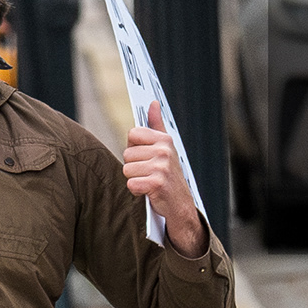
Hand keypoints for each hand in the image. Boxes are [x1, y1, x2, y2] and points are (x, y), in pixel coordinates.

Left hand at [126, 102, 207, 254]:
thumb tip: (153, 103)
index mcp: (164, 139)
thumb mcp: (164, 148)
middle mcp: (165, 150)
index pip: (132, 133)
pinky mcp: (157, 183)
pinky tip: (149, 191)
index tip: (145, 157)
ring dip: (134, 179)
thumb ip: (156, 125)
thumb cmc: (167, 174)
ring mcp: (162, 166)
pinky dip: (136, 190)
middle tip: (148, 173)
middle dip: (134, 166)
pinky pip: (131, 183)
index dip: (134, 148)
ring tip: (149, 182)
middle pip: (127, 153)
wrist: (180, 204)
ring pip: (127, 169)